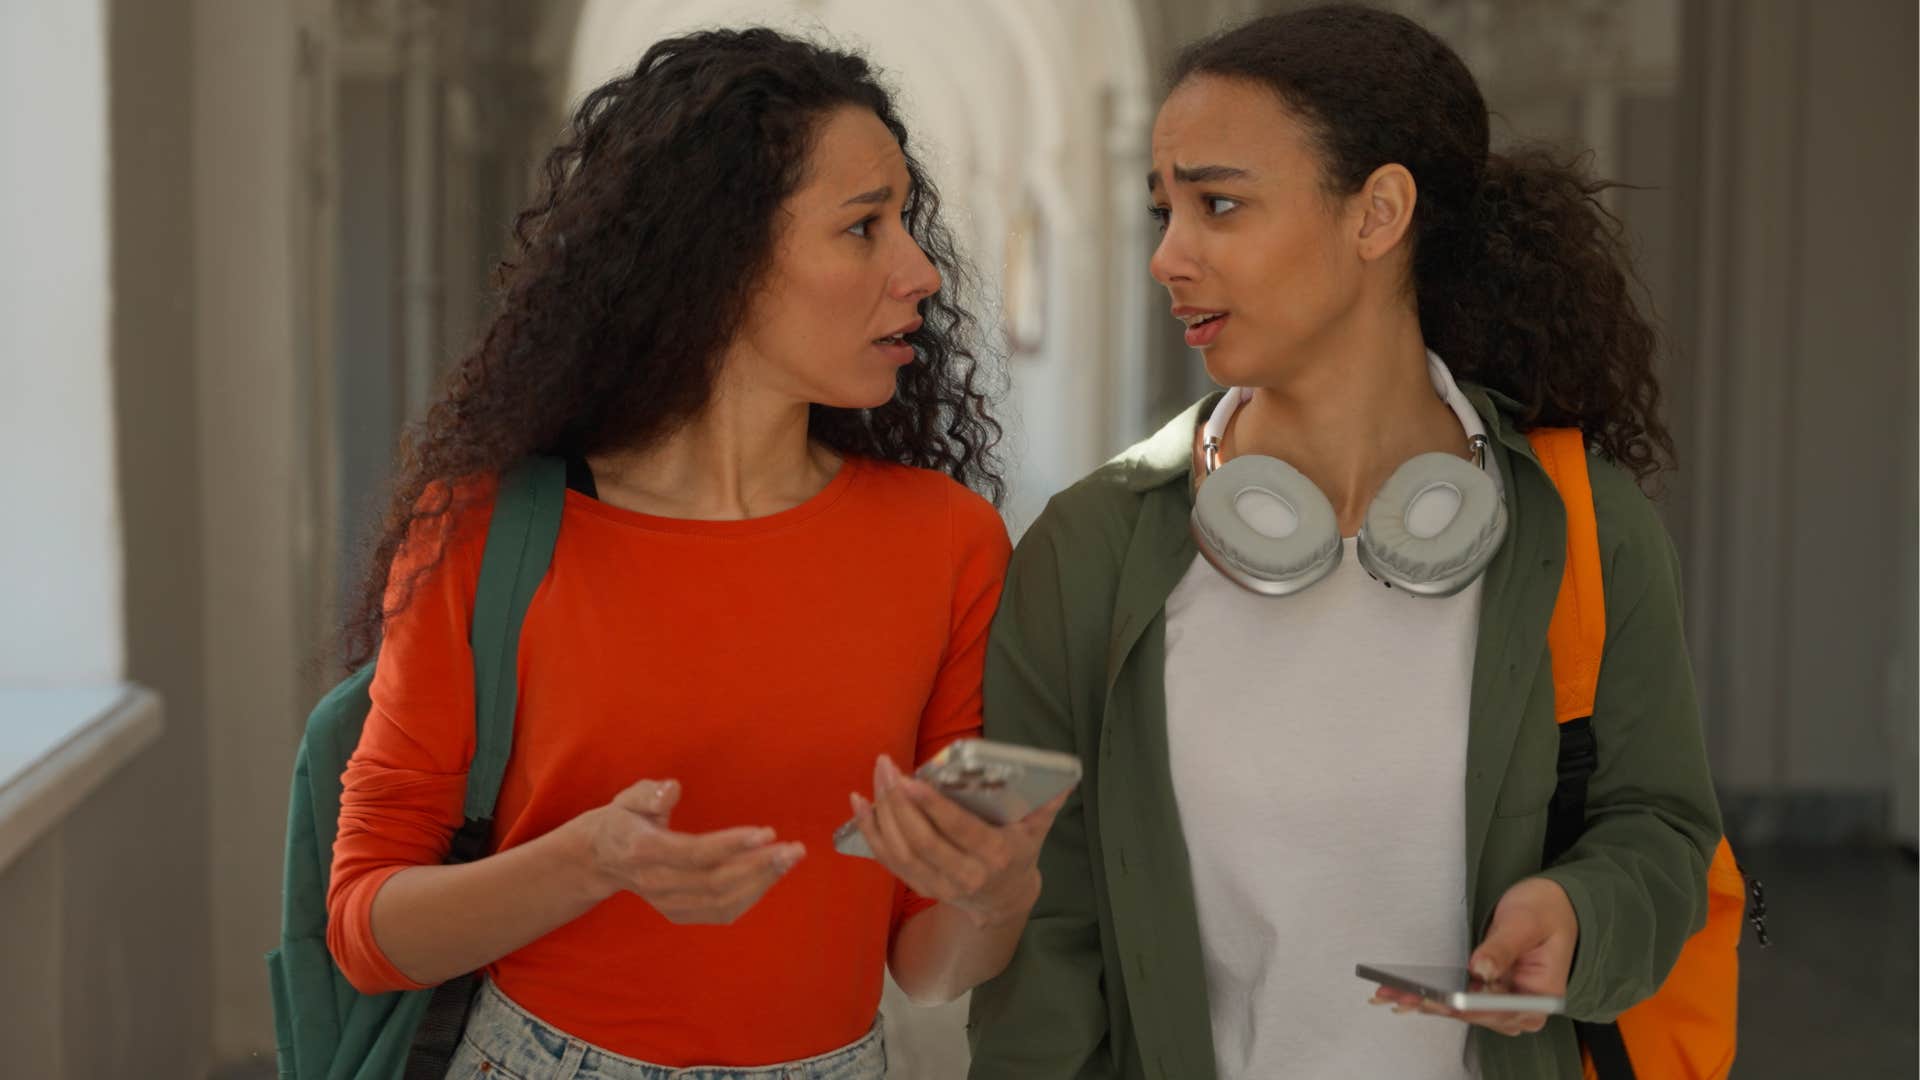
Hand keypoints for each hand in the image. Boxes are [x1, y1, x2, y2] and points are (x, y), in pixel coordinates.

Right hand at [570, 778, 804, 924]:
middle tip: (792, 848)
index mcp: (644, 851)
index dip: (731, 845)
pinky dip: (751, 895)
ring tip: (790, 858)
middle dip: (759, 866)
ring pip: (722, 901)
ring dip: (762, 882)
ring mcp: (668, 903)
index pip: (694, 854)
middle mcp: (657, 883)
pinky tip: (771, 874)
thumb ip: (649, 794)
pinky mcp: (680, 913)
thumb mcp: (628, 799)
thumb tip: (672, 789)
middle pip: (715, 882)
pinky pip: (722, 911)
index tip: (766, 833)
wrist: (601, 860)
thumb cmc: (623, 821)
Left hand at [849, 754, 1071, 928]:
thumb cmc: (1019, 852)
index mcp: (995, 856)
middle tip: (887, 767)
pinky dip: (870, 832)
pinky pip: (888, 860)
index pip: (959, 831)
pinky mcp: (920, 886)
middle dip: (899, 802)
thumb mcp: (1038, 830)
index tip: (912, 781)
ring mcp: (939, 885)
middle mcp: (965, 875)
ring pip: (901, 850)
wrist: (1004, 901)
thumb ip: (1048, 803)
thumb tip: (1065, 777)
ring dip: (882, 813)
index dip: (933, 808)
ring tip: (876, 777)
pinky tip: (859, 803)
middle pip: (922, 840)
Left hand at [1370, 877, 1577, 1036]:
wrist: (1553, 906)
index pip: (1499, 1010)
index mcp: (1541, 997)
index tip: (1438, 999)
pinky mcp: (1487, 994)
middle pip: (1475, 1013)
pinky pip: (1458, 999)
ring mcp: (1503, 1003)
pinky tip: (1405, 991)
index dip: (1466, 1006)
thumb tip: (1481, 969)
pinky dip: (1433, 996)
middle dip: (1438, 1004)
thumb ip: (1503, 948)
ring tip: (1392, 993)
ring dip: (1428, 1002)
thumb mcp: (1525, 923)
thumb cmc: (1545, 913)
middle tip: (1401, 994)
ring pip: (1462, 1009)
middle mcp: (1521, 1008)